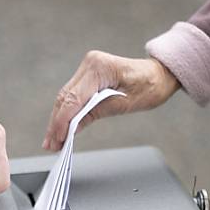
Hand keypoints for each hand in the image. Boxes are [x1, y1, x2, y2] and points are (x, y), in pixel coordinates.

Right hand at [43, 50, 179, 151]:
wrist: (159, 74)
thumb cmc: (149, 86)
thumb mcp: (123, 104)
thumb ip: (95, 113)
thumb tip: (73, 128)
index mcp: (98, 68)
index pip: (73, 98)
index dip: (62, 121)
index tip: (57, 139)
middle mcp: (89, 64)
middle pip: (65, 98)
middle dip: (56, 123)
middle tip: (50, 145)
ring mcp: (87, 69)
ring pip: (65, 98)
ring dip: (58, 120)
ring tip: (52, 141)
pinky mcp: (87, 75)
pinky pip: (73, 96)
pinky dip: (67, 113)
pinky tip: (61, 128)